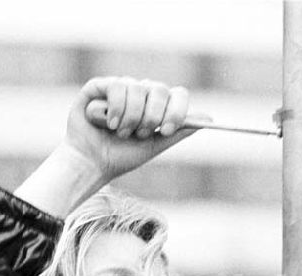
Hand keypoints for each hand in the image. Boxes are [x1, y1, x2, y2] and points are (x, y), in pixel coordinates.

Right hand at [64, 76, 205, 184]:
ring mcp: (121, 87)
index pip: (178, 94)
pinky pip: (116, 86)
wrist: (92, 163)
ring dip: (130, 118)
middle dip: (151, 117)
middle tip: (139, 134)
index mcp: (158, 104)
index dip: (176, 111)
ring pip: (137, 89)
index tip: (167, 130)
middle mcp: (141, 92)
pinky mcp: (99, 86)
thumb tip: (209, 118)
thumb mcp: (156, 146)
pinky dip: (114, 109)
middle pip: (159, 89)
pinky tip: (108, 123)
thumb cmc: (123, 155)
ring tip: (120, 132)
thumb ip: (180, 131)